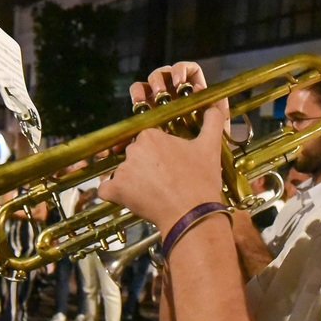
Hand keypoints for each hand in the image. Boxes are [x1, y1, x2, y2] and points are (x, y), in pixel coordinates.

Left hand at [98, 62, 227, 233]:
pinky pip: (106, 190)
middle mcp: (133, 149)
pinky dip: (114, 194)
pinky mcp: (115, 191)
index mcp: (151, 135)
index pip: (149, 141)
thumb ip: (212, 121)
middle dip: (147, 167)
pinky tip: (129, 198)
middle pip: (136, 156)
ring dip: (134, 181)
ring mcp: (122, 171)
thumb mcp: (210, 147)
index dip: (160, 154)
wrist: (192, 215)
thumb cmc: (201, 180)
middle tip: (165, 181)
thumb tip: (215, 106)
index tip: (171, 166)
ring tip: (155, 194)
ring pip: (124, 172)